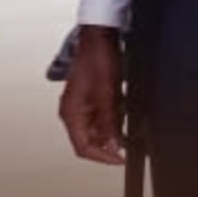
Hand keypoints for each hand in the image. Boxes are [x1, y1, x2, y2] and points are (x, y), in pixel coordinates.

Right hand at [59, 26, 126, 164]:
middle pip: (89, 140)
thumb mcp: (108, 95)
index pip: (83, 147)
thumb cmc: (98, 59)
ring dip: (112, 128)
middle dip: (108, 141)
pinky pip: (100, 116)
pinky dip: (112, 117)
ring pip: (96, 129)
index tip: (120, 159)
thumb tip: (113, 146)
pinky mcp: (89, 98)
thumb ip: (109, 123)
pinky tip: (121, 107)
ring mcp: (80, 105)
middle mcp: (72, 112)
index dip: (102, 157)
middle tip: (127, 140)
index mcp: (70, 113)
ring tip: (124, 115)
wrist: (99, 37)